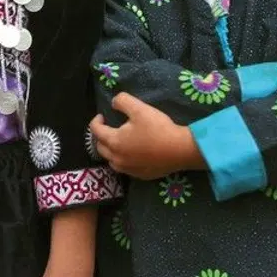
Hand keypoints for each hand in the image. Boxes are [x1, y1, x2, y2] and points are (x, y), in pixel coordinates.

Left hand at [89, 92, 203, 179]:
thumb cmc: (157, 128)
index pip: (96, 131)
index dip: (96, 121)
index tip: (102, 116)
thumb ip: (122, 101)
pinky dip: (123, 160)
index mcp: (114, 142)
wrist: (179, 150)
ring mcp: (128, 169)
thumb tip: (113, 103)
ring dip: (111, 150)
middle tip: (108, 128)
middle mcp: (117, 159)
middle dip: (101, 137)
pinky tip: (132, 154)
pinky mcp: (140, 175)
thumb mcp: (139, 108)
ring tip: (118, 142)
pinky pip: (125, 168)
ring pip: (111, 161)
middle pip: (101, 148)